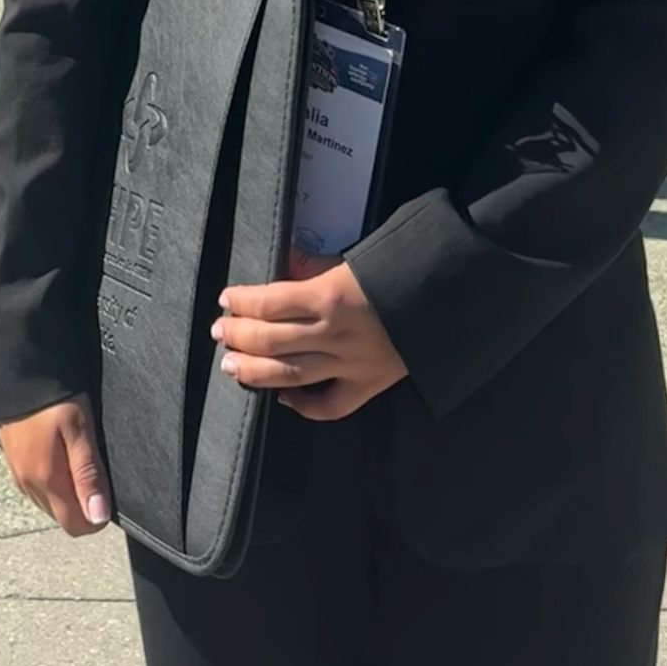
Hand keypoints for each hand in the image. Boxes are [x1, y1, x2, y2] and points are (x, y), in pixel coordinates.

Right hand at [0, 396, 111, 538]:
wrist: (17, 370)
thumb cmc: (53, 397)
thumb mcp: (80, 430)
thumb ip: (88, 475)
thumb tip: (98, 517)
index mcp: (46, 480)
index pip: (75, 526)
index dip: (96, 516)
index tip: (105, 490)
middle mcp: (28, 485)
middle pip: (62, 516)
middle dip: (82, 503)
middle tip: (93, 467)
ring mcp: (17, 475)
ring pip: (49, 504)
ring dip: (66, 492)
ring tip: (76, 456)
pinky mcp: (13, 463)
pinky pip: (36, 488)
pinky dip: (50, 481)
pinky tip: (58, 453)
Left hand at [213, 262, 407, 421]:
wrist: (446, 297)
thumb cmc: (396, 268)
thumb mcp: (350, 259)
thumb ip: (312, 269)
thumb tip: (282, 271)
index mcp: (329, 295)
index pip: (269, 302)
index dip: (242, 301)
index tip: (226, 299)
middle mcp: (334, 333)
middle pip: (271, 341)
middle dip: (239, 336)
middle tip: (220, 333)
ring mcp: (351, 364)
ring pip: (290, 376)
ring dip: (254, 372)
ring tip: (230, 365)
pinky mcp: (368, 385)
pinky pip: (330, 405)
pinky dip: (303, 406)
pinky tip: (283, 397)